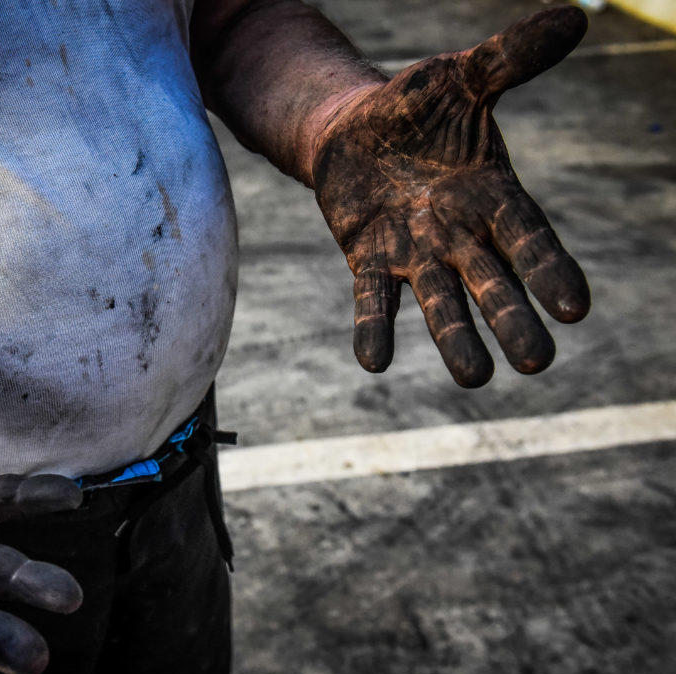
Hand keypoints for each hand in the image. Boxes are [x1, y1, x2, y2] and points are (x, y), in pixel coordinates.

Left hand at [311, 7, 590, 386]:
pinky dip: (374, 329)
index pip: (529, 238)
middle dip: (512, 318)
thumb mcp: (461, 78)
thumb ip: (511, 58)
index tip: (574, 308)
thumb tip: (577, 15)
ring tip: (475, 378)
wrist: (354, 129)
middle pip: (493, 283)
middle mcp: (461, 235)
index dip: (550, 270)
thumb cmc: (416, 108)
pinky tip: (374, 361)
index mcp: (493, 197)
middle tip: (536, 362)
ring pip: (441, 303)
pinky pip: (373, 300)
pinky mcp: (370, 260)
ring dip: (455, 339)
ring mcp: (415, 253)